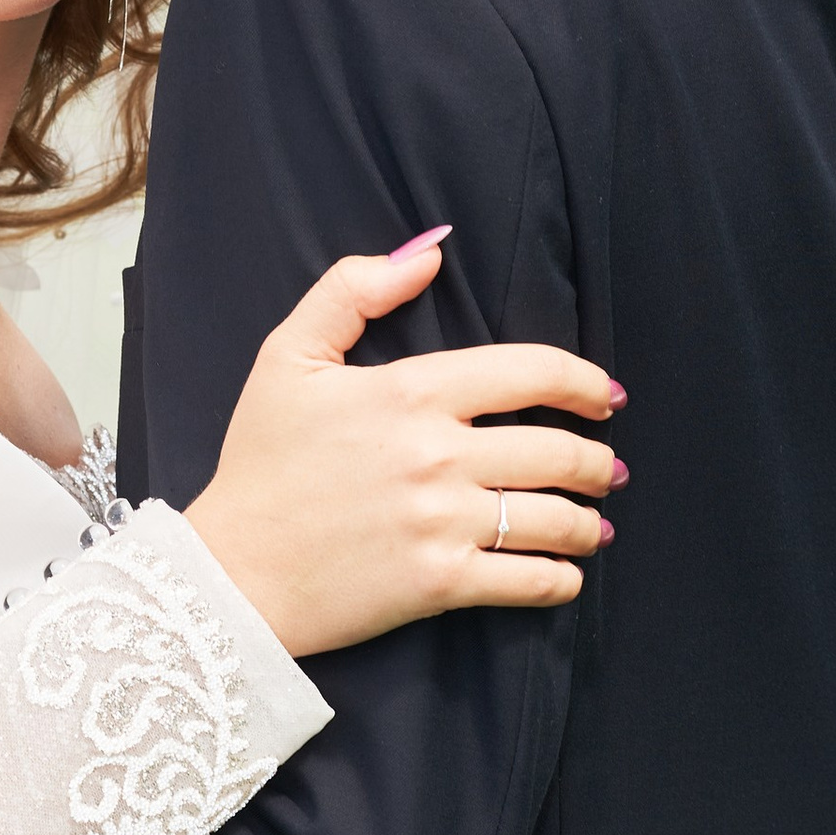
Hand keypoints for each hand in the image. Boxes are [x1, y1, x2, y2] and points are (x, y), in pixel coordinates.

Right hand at [183, 234, 623, 658]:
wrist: (229, 571)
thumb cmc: (259, 463)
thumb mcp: (287, 356)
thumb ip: (353, 290)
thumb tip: (431, 250)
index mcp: (410, 391)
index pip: (531, 371)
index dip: (584, 381)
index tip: (605, 396)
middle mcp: (437, 454)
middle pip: (558, 450)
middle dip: (597, 460)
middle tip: (606, 468)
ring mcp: (443, 522)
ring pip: (556, 518)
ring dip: (589, 521)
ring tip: (593, 524)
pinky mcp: (440, 584)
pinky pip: (532, 581)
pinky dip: (563, 578)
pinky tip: (565, 571)